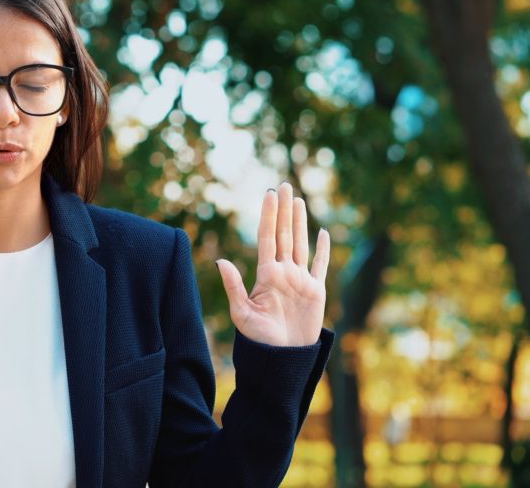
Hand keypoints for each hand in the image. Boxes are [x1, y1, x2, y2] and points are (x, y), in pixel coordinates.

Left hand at [216, 182, 329, 346]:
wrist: (282, 358)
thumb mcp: (242, 313)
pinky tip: (322, 232)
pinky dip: (323, 249)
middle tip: (283, 185)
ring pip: (300, 243)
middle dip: (284, 210)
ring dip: (300, 222)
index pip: (267, 237)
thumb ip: (233, 286)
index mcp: (266, 274)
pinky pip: (320, 265)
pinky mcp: (316, 291)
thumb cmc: (259, 339)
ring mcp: (300, 280)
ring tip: (298, 200)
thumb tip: (220, 261)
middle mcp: (283, 272)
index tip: (269, 194)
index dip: (269, 215)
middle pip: (284, 234)